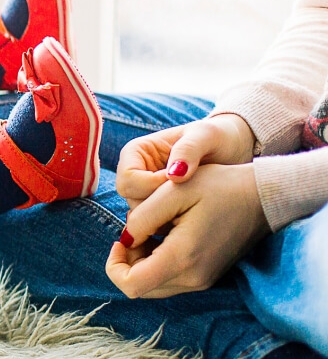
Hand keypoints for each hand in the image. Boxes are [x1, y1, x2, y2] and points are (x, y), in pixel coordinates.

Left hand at [105, 162, 268, 297]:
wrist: (264, 196)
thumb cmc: (220, 186)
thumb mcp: (174, 190)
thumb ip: (143, 216)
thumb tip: (126, 239)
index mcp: (182, 257)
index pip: (131, 285)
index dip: (114, 266)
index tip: (120, 240)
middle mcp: (193, 278)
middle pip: (141, 288)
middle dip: (127, 263)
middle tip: (134, 232)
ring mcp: (203, 280)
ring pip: (154, 286)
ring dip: (142, 263)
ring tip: (149, 231)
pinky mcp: (208, 276)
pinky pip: (171, 280)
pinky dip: (157, 264)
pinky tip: (164, 236)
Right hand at [115, 114, 255, 208]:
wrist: (231, 149)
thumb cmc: (216, 137)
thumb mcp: (205, 135)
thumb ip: (189, 150)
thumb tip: (173, 176)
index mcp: (136, 152)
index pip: (128, 178)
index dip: (151, 185)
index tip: (181, 181)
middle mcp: (135, 173)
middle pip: (132, 199)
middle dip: (158, 203)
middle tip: (189, 195)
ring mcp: (146, 191)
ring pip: (143, 215)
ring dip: (167, 214)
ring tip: (195, 201)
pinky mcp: (159, 206)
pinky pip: (158, 223)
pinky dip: (174, 222)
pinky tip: (194, 211)